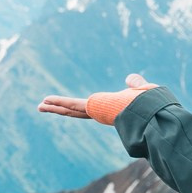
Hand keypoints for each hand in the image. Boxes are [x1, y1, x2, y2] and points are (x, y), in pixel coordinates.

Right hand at [37, 72, 157, 120]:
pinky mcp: (93, 110)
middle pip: (76, 112)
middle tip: (47, 109)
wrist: (151, 113)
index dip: (80, 107)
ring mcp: (95, 112)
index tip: (73, 107)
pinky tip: (45, 103)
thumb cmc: (150, 105)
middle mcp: (101, 113)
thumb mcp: (142, 90)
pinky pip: (73, 106)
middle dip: (62, 110)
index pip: (91, 108)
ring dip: (55, 108)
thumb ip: (136, 84)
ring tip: (40, 107)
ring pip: (71, 110)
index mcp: (111, 109)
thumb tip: (131, 79)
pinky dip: (59, 104)